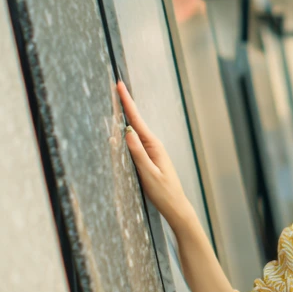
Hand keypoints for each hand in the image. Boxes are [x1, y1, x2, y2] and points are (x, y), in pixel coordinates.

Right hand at [118, 81, 197, 231]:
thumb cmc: (163, 192)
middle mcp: (153, 145)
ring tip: (118, 99)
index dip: (127, 102)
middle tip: (117, 85)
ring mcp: (152, 151)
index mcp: (153, 146)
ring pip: (135, 129)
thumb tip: (127, 131)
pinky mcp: (149, 158)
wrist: (175, 206)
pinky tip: (125, 126)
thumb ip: (137, 153)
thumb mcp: (148, 173)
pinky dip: (129, 129)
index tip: (119, 85)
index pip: (136, 120)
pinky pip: (136, 140)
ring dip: (127, 114)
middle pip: (136, 120)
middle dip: (126, 103)